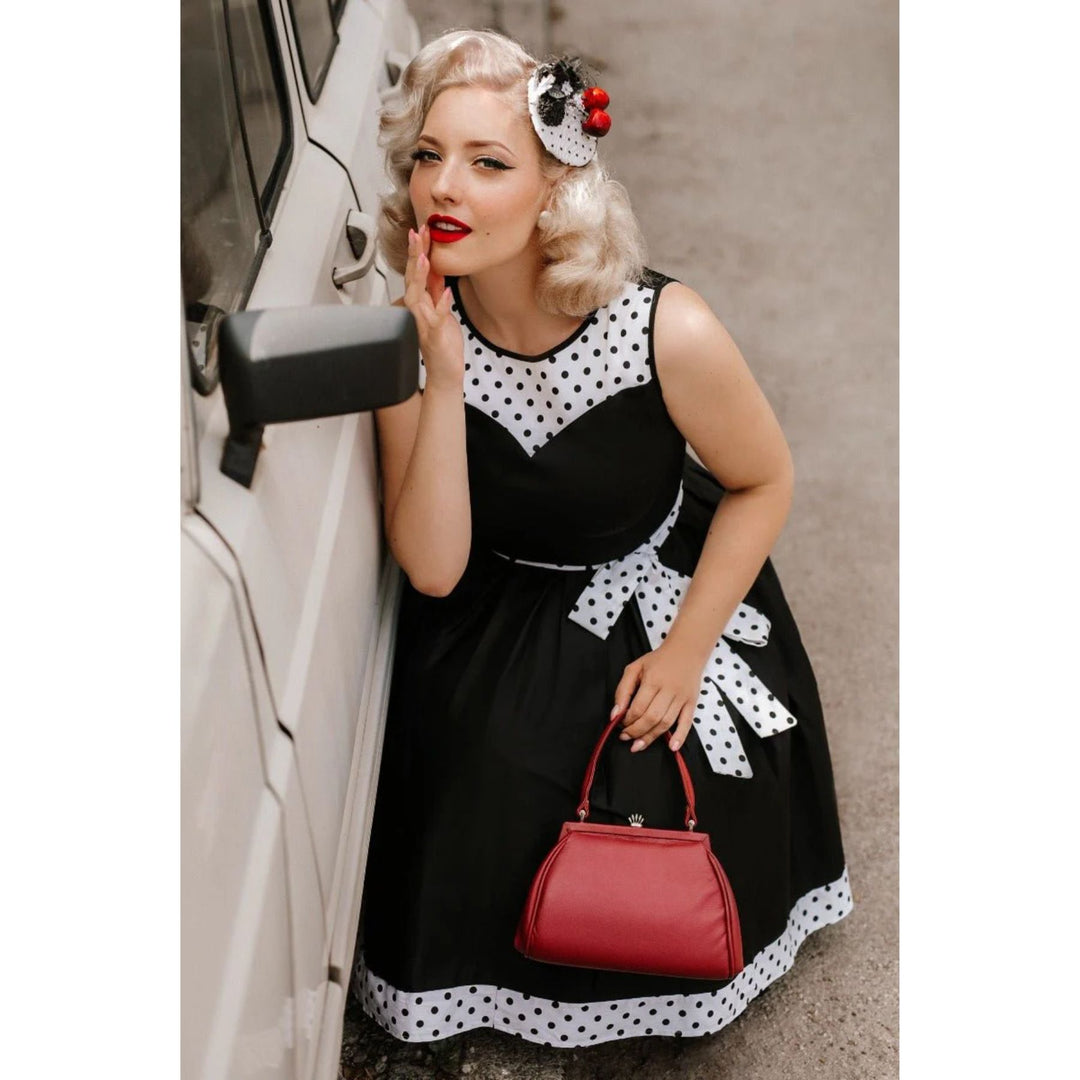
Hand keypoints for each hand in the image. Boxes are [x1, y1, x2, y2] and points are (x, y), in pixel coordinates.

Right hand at [404, 224, 464, 390]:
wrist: (445, 374)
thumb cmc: (443, 344)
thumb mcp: (441, 310)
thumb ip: (436, 290)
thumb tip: (435, 266)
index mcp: (422, 304)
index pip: (417, 272)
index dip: (418, 251)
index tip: (421, 229)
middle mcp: (418, 312)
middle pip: (412, 279)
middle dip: (414, 255)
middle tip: (417, 233)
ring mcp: (424, 325)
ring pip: (417, 297)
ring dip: (420, 276)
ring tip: (424, 257)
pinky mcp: (435, 338)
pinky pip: (436, 320)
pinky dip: (441, 306)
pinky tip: (447, 292)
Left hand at [611, 642, 705, 752]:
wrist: (686, 651)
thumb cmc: (658, 660)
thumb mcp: (635, 668)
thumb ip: (622, 690)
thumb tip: (615, 713)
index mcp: (653, 680)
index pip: (638, 707)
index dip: (627, 720)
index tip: (620, 724)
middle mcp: (669, 690)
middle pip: (651, 718)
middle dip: (636, 731)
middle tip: (626, 737)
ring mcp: (682, 698)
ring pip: (666, 723)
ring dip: (651, 737)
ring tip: (639, 744)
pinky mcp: (692, 703)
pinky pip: (687, 723)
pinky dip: (680, 737)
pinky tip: (672, 747)